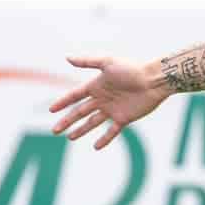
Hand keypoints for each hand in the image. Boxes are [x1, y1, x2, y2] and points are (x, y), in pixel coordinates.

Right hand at [48, 55, 165, 149]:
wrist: (154, 80)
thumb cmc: (132, 69)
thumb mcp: (108, 63)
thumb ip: (87, 62)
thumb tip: (67, 57)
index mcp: (96, 85)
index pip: (75, 96)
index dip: (63, 102)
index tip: (51, 110)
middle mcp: (102, 98)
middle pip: (80, 112)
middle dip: (67, 121)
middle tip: (55, 131)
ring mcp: (112, 109)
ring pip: (92, 122)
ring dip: (81, 130)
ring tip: (70, 137)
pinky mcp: (124, 118)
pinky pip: (112, 131)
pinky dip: (104, 139)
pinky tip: (95, 146)